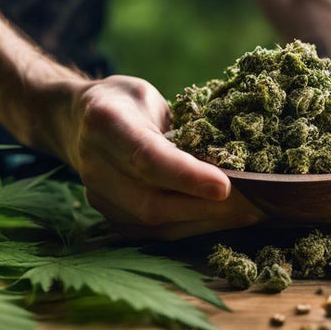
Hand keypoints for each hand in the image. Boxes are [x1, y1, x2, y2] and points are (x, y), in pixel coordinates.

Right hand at [35, 75, 266, 239]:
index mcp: (106, 122)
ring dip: (205, 223)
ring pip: (154, 224)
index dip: (187, 176)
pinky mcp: (109, 217)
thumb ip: (180, 126)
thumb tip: (232, 159)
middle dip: (206, 209)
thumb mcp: (151, 97)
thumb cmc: (125, 103)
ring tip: (248, 214)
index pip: (148, 158)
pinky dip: (191, 227)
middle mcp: (95, 164)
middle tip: (255, 206)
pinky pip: (153, 232)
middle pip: (151, 203)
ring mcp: (98, 196)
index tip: (225, 186)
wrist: (75, 122)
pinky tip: (221, 219)